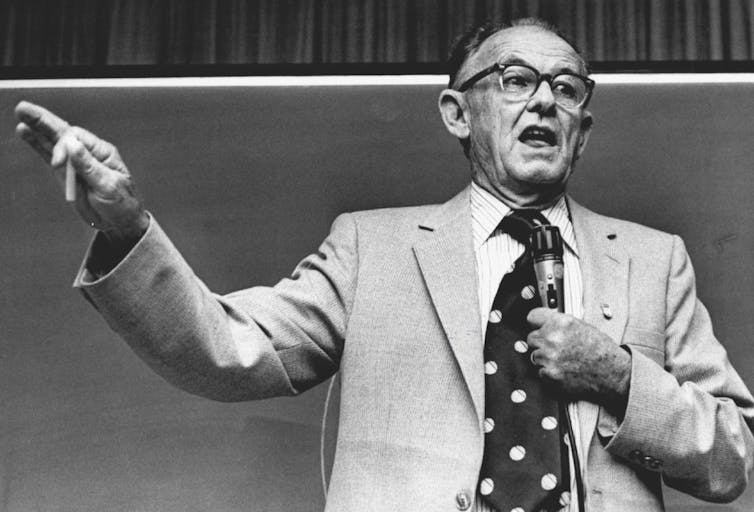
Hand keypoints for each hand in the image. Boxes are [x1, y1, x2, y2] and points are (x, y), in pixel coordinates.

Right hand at [15, 101, 148, 248]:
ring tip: (21, 115)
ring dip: (37, 129)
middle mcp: (87, 153)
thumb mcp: (108, 185)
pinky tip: (25, 132)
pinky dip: (37, 145)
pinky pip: (49, 156)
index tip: (58, 163)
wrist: (119, 224)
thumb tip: (73, 146)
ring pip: (53, 142)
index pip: (77, 138)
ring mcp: (75, 163)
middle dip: (43, 121)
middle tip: (23, 109)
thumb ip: (89, 167)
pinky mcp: (66, 174)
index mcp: (102, 152)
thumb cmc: (122, 204)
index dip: (62, 145)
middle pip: (62, 133)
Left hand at [526, 307, 630, 413]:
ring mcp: (549, 357)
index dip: (536, 323)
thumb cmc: (601, 350)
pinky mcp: (550, 374)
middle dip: (541, 343)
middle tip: (556, 348)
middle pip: (531, 338)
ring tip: (564, 360)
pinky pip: (540, 372)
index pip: (532, 317)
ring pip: (535, 356)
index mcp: (561, 322)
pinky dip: (549, 373)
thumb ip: (560, 324)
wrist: (612, 373)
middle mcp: (552, 338)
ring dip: (545, 359)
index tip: (537, 326)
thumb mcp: (582, 326)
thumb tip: (544, 323)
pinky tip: (564, 370)